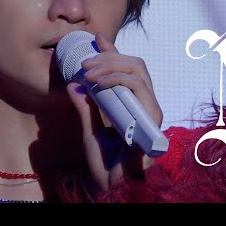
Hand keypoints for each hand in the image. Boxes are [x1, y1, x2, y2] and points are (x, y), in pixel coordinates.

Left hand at [66, 32, 162, 191]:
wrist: (114, 187)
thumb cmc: (106, 165)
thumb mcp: (88, 131)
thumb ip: (85, 108)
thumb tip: (74, 85)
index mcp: (134, 106)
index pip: (127, 70)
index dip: (113, 52)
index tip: (97, 38)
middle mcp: (146, 105)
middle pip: (136, 65)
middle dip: (109, 57)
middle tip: (85, 62)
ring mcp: (151, 110)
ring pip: (138, 70)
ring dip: (110, 65)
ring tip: (87, 72)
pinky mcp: (152, 117)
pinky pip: (137, 86)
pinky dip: (116, 78)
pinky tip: (97, 83)